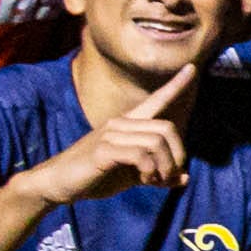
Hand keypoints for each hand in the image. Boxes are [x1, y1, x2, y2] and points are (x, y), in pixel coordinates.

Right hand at [20, 65, 192, 204]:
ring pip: (157, 142)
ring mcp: (111, 134)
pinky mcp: (103, 150)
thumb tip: (184, 178)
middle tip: (169, 176)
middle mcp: (121, 124)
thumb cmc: (96, 176)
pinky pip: (141, 155)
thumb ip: (157, 174)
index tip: (192, 67)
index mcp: (128, 125)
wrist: (58, 183)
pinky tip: (144, 180)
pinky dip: (150, 171)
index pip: (156, 100)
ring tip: (153, 181)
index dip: (175, 85)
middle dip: (177, 156)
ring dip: (164, 167)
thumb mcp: (132, 176)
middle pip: (167, 128)